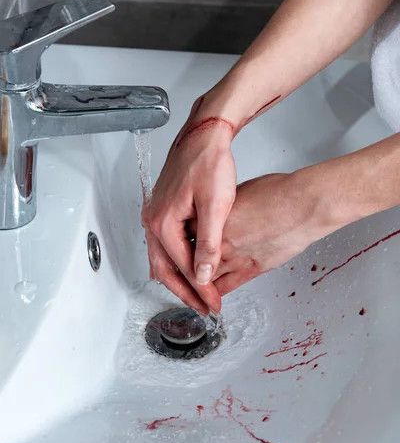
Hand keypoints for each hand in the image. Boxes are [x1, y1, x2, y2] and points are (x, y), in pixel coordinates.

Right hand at [142, 98, 236, 314]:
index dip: (200, 289)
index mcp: (163, 222)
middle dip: (185, 290)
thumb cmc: (210, 162)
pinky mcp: (162, 208)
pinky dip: (177, 260)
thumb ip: (209, 243)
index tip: (214, 303)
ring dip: (180, 277)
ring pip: (163, 258)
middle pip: (164, 268)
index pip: (182, 268)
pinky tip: (189, 266)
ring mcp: (155, 214)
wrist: (205, 135)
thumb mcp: (216, 205)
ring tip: (198, 293)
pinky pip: (165, 244)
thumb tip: (204, 275)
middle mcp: (153, 220)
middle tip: (204, 307)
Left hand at [188, 171, 338, 295]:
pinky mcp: (250, 269)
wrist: (300, 205)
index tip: (173, 243)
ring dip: (195, 284)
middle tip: (172, 271)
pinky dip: (215, 294)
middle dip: (180, 265)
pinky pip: (225, 287)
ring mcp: (233, 257)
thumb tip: (219, 210)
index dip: (177, 240)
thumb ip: (224, 207)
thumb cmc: (276, 192)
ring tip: (188, 288)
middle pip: (188, 258)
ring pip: (203, 277)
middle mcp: (218, 240)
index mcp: (212, 218)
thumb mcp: (240, 192)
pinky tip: (210, 297)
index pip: (184, 233)